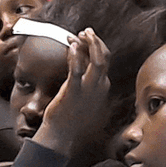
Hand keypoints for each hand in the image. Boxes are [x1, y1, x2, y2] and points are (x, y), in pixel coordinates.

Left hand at [37, 28, 110, 151]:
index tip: (85, 39)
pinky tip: (72, 45)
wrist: (61, 135)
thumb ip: (84, 81)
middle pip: (104, 57)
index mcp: (102, 87)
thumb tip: (79, 64)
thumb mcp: (82, 97)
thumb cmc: (70, 118)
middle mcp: (99, 86)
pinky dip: (76, 55)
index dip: (96, 47)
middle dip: (97, 41)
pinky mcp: (73, 91)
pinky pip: (77, 69)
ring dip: (90, 44)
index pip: (104, 61)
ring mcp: (88, 89)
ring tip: (80, 33)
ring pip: (96, 60)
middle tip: (86, 31)